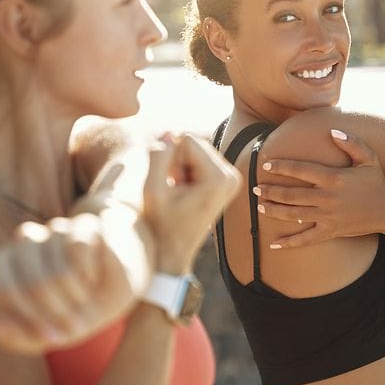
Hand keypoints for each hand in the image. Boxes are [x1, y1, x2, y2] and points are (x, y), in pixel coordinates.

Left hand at [0, 213, 125, 354]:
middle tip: (75, 326)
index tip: (52, 337)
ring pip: (57, 268)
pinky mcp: (84, 224)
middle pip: (32, 283)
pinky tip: (94, 278)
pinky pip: (77, 248)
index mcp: (6, 267)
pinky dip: (87, 272)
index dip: (29, 317)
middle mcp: (26, 244)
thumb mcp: (54, 331)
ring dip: (74, 294)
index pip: (5, 289)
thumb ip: (21, 336)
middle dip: (56, 313)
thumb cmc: (79, 307)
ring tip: (84, 301)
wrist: (120, 281)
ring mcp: (54, 230)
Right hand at [143, 133, 241, 273]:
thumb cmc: (162, 225)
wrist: (174, 252)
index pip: (187, 139)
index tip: (169, 184)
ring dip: (179, 166)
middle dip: (176, 160)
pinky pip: (198, 158)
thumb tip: (168, 132)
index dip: (169, 157)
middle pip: (194, 142)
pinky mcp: (226, 180)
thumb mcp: (152, 191)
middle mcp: (232, 176)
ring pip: (195, 149)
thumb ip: (157, 157)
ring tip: (178, 192)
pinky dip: (185, 171)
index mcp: (220, 178)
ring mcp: (231, 178)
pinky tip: (183, 192)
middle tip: (173, 188)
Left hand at [255, 129, 384, 247]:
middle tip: (256, 188)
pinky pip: (306, 239)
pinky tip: (274, 245)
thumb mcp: (369, 158)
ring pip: (294, 214)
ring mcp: (328, 216)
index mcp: (334, 178)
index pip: (301, 170)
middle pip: (292, 194)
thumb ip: (351, 143)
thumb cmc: (377, 181)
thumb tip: (332, 132)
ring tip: (260, 206)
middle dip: (271, 191)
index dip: (282, 167)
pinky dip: (289, 243)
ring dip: (274, 211)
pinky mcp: (331, 231)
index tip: (267, 165)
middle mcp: (328, 197)